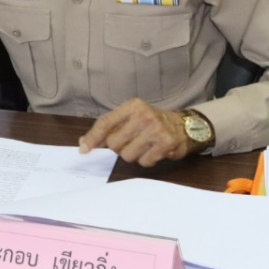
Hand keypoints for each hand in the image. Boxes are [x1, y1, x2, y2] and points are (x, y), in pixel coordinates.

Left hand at [77, 99, 195, 166]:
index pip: (106, 122)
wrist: (184, 126)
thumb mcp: (131, 117)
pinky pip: (144, 162)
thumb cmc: (151, 122)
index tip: (84, 149)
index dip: (93, 137)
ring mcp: (156, 130)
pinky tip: (153, 151)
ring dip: (133, 155)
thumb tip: (84, 143)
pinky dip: (146, 160)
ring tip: (144, 146)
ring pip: (127, 155)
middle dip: (119, 148)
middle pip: (114, 143)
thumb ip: (109, 128)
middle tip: (131, 142)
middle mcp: (143, 116)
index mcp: (132, 106)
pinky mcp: (166, 144)